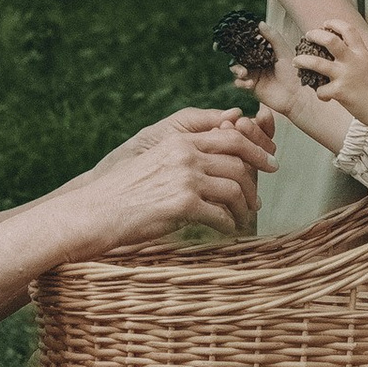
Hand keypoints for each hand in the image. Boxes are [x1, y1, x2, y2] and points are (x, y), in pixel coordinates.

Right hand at [81, 107, 271, 246]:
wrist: (97, 211)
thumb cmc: (125, 191)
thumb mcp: (156, 161)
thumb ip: (184, 156)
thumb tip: (216, 161)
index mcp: (179, 140)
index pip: (232, 136)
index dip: (257, 147)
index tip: (269, 160)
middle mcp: (185, 154)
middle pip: (239, 160)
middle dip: (257, 178)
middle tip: (259, 197)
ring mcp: (185, 178)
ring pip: (234, 188)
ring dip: (244, 206)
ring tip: (243, 217)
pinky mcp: (182, 204)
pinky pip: (220, 215)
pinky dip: (229, 224)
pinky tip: (227, 230)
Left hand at [295, 18, 367, 133]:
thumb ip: (356, 59)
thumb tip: (340, 56)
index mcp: (362, 53)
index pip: (348, 30)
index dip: (335, 23)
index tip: (325, 23)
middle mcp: (353, 61)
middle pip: (330, 40)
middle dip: (315, 35)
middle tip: (308, 35)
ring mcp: (345, 76)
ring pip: (316, 63)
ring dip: (303, 61)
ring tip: (297, 61)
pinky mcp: (339, 91)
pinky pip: (321, 90)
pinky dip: (320, 93)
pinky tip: (323, 96)